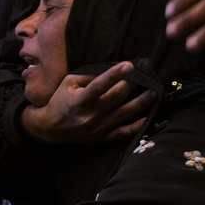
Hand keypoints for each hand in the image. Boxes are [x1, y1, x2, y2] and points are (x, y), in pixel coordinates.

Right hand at [21, 62, 153, 143]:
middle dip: (132, 84)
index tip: (129, 65)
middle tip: (145, 74)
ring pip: (123, 114)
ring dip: (141, 103)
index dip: (114, 75)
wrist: (51, 128)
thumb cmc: (61, 100)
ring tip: (154, 92)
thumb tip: (113, 69)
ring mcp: (97, 129)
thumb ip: (89, 76)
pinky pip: (122, 133)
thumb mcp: (69, 83)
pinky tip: (148, 117)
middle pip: (116, 98)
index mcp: (79, 101)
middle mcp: (89, 116)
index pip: (99, 86)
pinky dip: (136, 126)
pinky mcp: (101, 138)